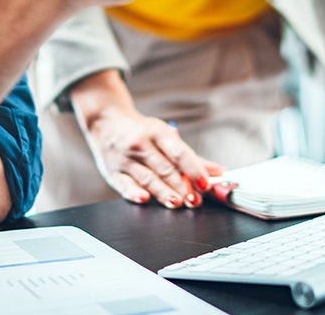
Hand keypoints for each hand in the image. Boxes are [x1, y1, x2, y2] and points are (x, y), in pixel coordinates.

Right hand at [81, 108, 223, 207]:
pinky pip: (124, 184)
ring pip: (147, 178)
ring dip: (163, 192)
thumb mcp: (165, 136)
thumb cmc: (141, 131)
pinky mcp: (113, 172)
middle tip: (195, 201)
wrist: (105, 121)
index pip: (178, 152)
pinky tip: (144, 199)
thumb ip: (191, 157)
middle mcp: (140, 144)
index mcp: (157, 132)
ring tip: (177, 203)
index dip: (193, 168)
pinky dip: (134, 193)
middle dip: (181, 186)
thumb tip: (218, 172)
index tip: (205, 183)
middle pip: (164, 168)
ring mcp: (125, 158)